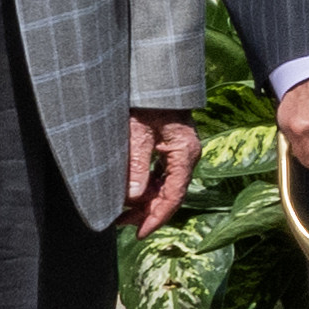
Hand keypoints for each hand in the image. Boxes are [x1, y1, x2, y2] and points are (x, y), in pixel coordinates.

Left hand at [122, 108, 204, 233]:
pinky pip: (161, 174)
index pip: (173, 195)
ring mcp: (180, 151)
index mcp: (184, 153)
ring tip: (122, 212)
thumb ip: (137, 165)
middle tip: (122, 224)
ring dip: (145, 200)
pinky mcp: (171, 147)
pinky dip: (147, 186)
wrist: (154, 76)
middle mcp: (186, 155)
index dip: (156, 217)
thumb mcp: (137, 132)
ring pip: (165, 185)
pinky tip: (131, 192)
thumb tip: (133, 197)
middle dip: (147, 212)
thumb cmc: (146, 100)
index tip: (140, 232)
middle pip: (170, 193)